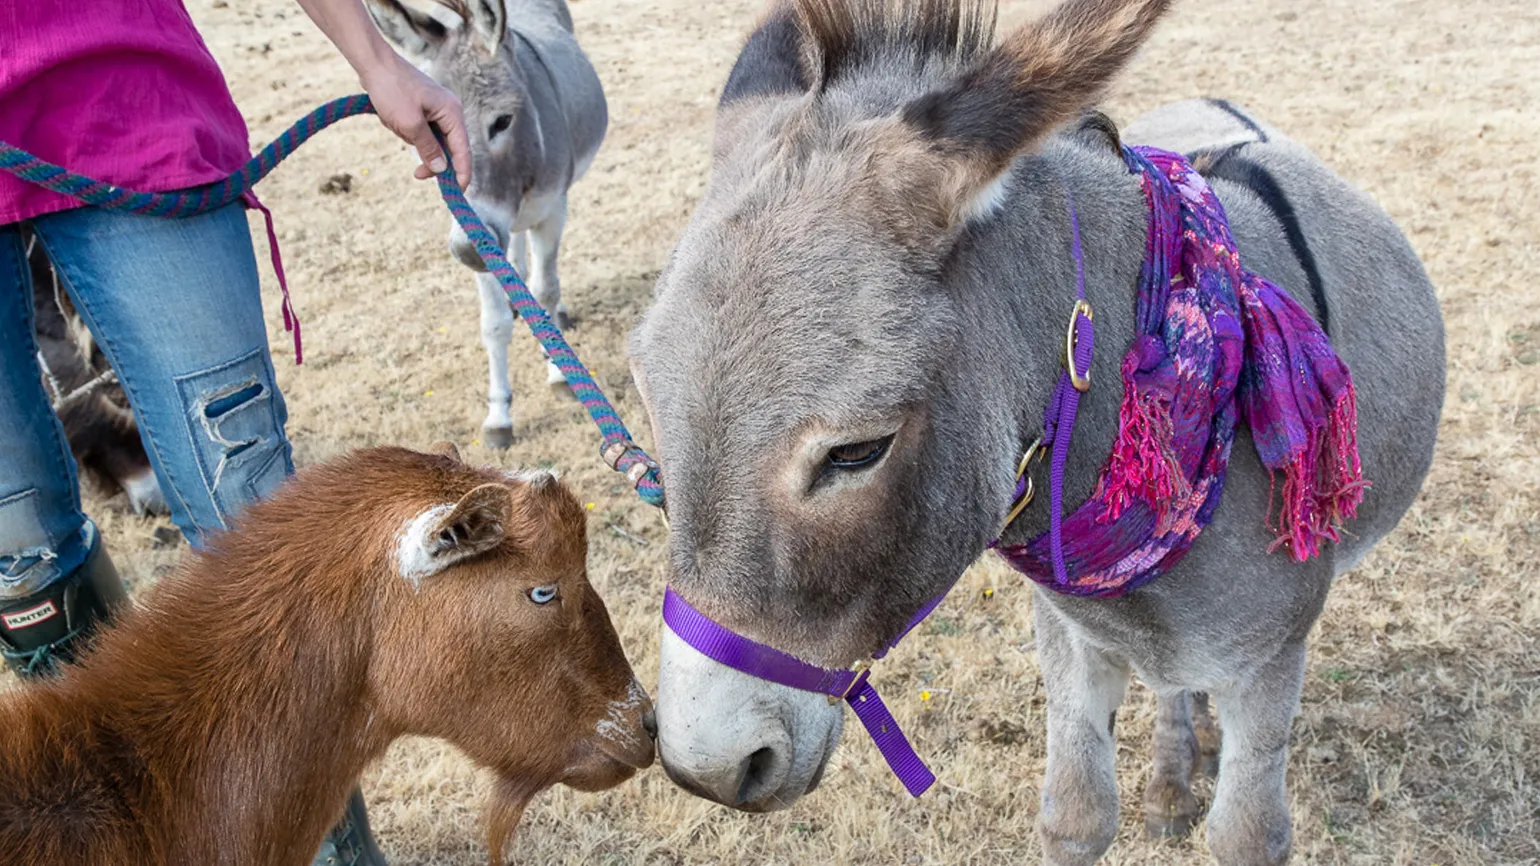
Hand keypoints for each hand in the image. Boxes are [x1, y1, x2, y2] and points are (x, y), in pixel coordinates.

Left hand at [359, 54, 472, 187]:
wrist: (373, 63)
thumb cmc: (392, 89)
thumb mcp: (409, 124)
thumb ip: (428, 149)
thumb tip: (443, 169)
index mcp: (452, 113)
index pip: (464, 150)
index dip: (462, 174)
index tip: (457, 193)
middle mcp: (449, 111)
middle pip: (449, 148)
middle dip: (430, 157)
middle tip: (416, 174)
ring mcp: (437, 109)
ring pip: (431, 140)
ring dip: (412, 140)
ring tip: (394, 123)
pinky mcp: (423, 108)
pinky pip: (420, 130)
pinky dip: (406, 131)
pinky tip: (392, 119)